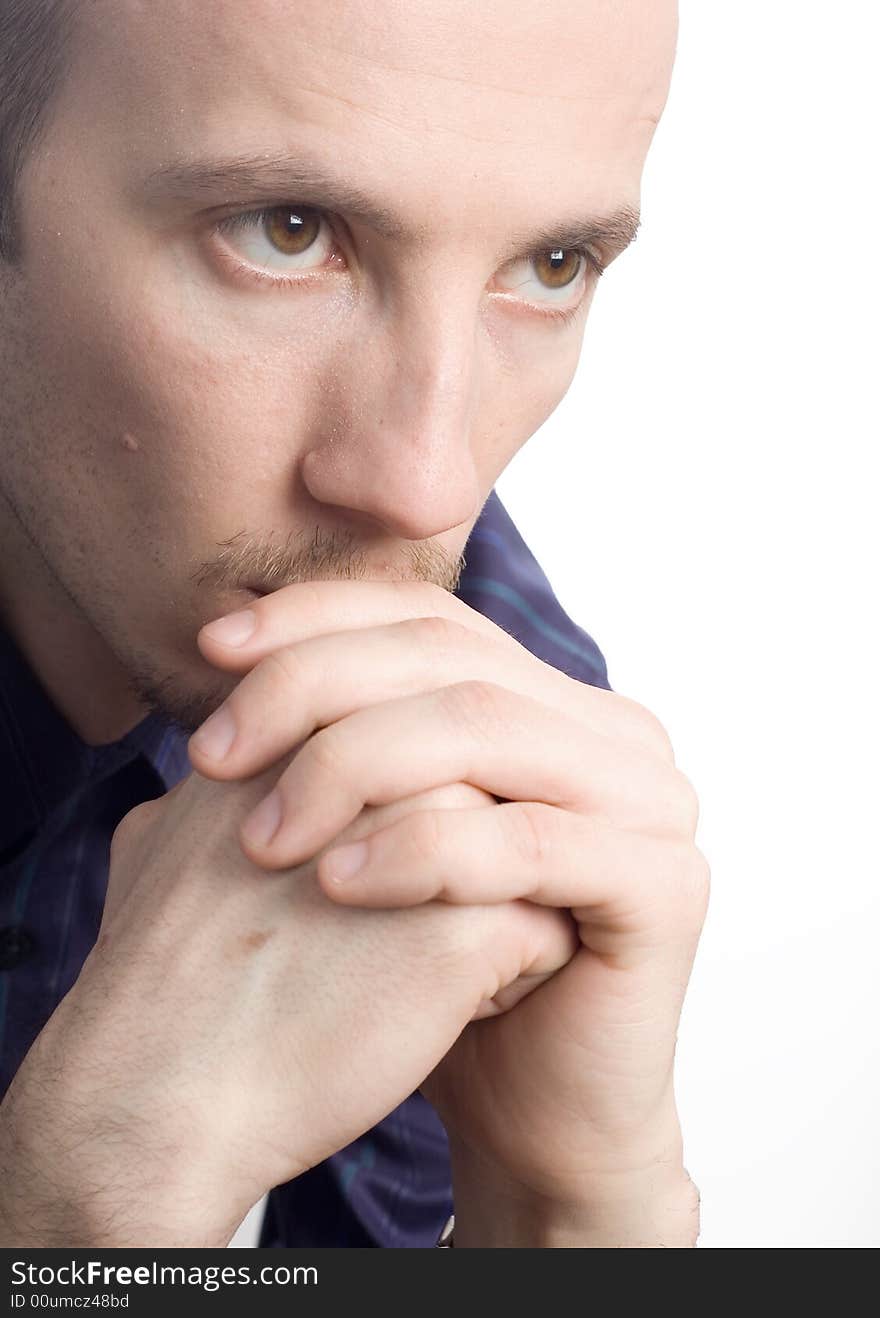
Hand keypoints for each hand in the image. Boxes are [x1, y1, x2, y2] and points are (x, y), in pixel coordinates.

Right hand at [0, 766, 573, 1246]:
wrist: (159, 1094)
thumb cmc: (163, 983)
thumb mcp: (162, 843)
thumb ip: (218, 792)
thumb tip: (211, 786)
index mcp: (307, 734)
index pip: (415, 744)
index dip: (401, 819)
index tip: (345, 887)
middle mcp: (380, 770)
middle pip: (480, 787)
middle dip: (463, 850)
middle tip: (396, 925)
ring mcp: (431, 841)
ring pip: (525, 851)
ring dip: (492, 907)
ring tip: (423, 968)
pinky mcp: (472, 927)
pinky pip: (545, 931)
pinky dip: (512, 977)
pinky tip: (448, 1011)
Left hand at [190, 580, 708, 1243]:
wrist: (529, 1113)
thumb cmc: (436, 968)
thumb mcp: (379, 827)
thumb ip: (343, 733)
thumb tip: (224, 640)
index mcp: (553, 702)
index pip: (430, 618)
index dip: (316, 619)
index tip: (211, 648)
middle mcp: (614, 733)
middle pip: (450, 661)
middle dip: (314, 690)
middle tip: (212, 754)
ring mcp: (652, 801)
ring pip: (484, 730)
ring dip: (353, 767)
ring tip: (262, 836)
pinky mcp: (665, 883)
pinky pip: (532, 841)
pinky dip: (425, 851)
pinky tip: (337, 883)